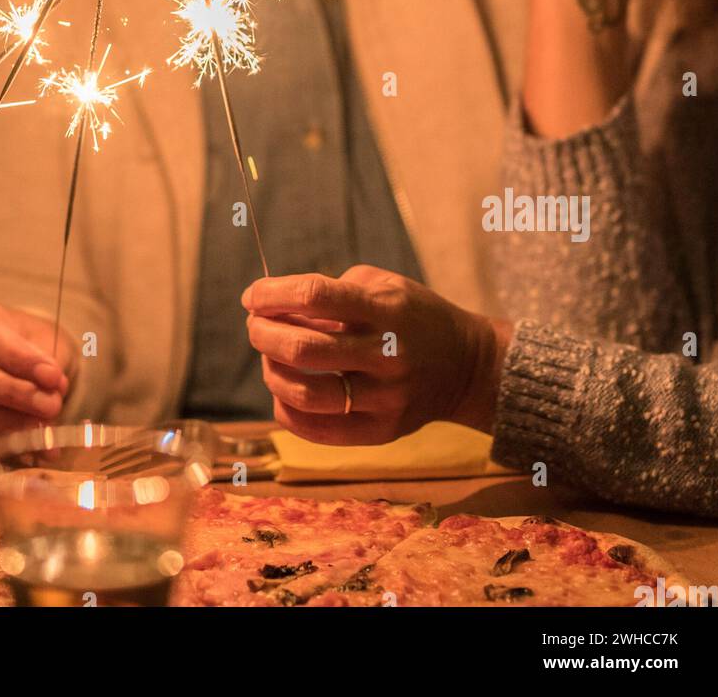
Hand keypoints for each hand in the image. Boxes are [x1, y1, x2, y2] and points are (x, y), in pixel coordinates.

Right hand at [0, 302, 72, 444]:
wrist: (15, 357)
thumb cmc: (29, 343)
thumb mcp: (44, 338)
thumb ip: (50, 361)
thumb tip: (55, 390)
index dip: (20, 360)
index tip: (53, 377)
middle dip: (13, 394)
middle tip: (51, 406)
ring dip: (4, 422)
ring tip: (40, 426)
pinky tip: (24, 439)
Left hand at [243, 265, 509, 445]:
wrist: (465, 365)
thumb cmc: (411, 316)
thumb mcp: (382, 286)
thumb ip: (330, 291)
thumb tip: (272, 307)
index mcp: (385, 309)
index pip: (315, 296)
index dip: (272, 294)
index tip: (251, 295)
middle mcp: (386, 355)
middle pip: (303, 349)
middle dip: (263, 334)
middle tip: (255, 326)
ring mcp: (385, 398)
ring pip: (304, 393)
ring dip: (271, 371)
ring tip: (270, 358)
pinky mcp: (381, 431)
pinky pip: (316, 429)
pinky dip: (286, 409)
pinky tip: (284, 391)